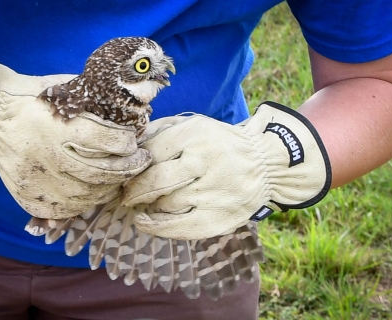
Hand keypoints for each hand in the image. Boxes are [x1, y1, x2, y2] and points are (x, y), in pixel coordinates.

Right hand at [0, 47, 150, 218]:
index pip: (102, 140)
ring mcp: (34, 179)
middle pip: (99, 172)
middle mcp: (44, 154)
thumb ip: (89, 102)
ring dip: (110, 187)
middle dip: (129, 168)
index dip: (124, 143)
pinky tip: (95, 192)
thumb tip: (127, 112)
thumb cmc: (29, 100)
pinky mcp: (27, 195)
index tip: (132, 141)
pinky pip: (65, 210)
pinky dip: (86, 203)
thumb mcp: (59, 89)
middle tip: (141, 162)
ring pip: (86, 194)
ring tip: (120, 177)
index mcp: (53, 124)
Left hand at [121, 102, 330, 238]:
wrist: (265, 163)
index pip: (151, 152)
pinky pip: (180, 228)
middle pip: (155, 181)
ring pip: (166, 204)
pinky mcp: (221, 217)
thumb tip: (129, 147)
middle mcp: (206, 162)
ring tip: (146, 203)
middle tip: (125, 194)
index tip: (126, 173)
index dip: (134, 166)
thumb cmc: (219, 145)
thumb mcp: (194, 126)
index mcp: (197, 134)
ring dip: (149, 205)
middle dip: (134, 190)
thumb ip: (161, 131)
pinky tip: (145, 223)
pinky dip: (157, 228)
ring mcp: (215, 192)